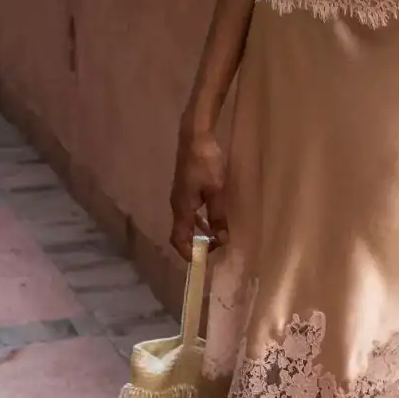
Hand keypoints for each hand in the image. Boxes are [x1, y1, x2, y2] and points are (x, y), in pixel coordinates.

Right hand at [169, 128, 229, 257]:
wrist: (195, 136)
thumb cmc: (205, 163)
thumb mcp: (216, 191)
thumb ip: (218, 215)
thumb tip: (221, 239)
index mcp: (181, 208)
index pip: (178, 238)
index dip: (187, 253)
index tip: (202, 261)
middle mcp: (177, 204)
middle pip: (181, 232)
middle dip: (195, 244)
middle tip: (215, 250)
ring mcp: (179, 195)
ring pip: (186, 221)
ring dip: (199, 231)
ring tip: (217, 237)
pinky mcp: (185, 187)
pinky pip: (190, 210)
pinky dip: (200, 219)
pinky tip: (213, 216)